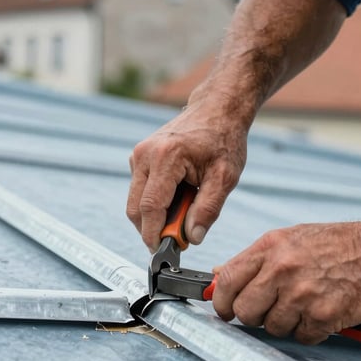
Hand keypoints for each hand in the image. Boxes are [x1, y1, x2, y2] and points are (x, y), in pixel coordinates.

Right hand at [127, 102, 247, 250]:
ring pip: (135, 201)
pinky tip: (178, 197)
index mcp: (166, 157)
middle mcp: (145, 155)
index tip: (164, 251)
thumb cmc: (223, 139)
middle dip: (152, 230)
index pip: (150, 208)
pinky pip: (139, 190)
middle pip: (135, 209)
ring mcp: (138, 155)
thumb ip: (208, 209)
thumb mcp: (226, 177)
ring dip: (154, 216)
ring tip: (184, 212)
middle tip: (177, 238)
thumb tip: (192, 238)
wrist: (217, 109)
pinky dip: (154, 203)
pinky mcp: (139, 157)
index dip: (155, 235)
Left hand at [212, 221, 360, 343]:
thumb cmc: (339, 244)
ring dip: (286, 324)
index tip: (225, 310)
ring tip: (305, 306)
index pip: (228, 280)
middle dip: (253, 317)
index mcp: (270, 247)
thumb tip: (221, 275)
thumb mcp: (290, 239)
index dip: (222, 301)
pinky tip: (321, 313)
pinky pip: (302, 337)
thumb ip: (256, 259)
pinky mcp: (323, 316)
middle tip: (268, 311)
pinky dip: (311, 331)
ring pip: (273, 328)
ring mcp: (302, 294)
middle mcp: (282, 269)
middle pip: (245, 311)